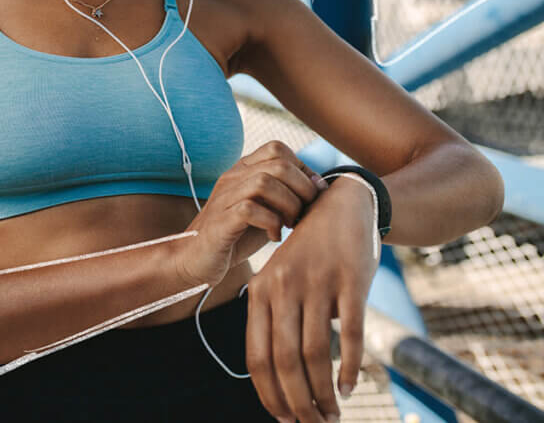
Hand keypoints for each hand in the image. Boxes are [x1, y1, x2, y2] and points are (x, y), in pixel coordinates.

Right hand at [173, 140, 325, 288]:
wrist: (197, 259)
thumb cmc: (237, 235)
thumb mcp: (265, 208)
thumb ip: (284, 194)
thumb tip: (321, 187)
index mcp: (243, 170)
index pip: (277, 148)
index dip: (303, 168)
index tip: (311, 195)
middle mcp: (232, 177)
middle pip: (277, 163)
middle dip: (302, 188)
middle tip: (304, 212)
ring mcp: (223, 198)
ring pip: (264, 182)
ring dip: (288, 205)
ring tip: (290, 224)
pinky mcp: (219, 222)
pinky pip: (249, 209)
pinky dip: (270, 223)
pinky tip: (274, 236)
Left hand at [245, 177, 378, 422]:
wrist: (340, 206)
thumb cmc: (309, 254)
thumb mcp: (280, 280)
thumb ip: (274, 320)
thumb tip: (277, 378)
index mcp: (260, 291)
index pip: (257, 356)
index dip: (269, 393)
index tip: (282, 418)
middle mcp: (283, 288)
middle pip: (286, 361)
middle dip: (299, 402)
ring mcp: (317, 283)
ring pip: (316, 354)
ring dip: (324, 393)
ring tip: (333, 414)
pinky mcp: (350, 281)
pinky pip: (349, 333)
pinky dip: (350, 367)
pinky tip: (350, 386)